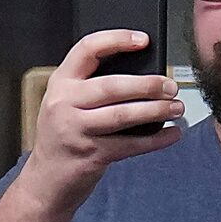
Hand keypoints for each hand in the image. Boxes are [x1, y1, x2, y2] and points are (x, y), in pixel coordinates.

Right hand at [18, 30, 182, 215]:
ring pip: (123, 115)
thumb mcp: (65, 104)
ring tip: (176, 107)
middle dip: (147, 85)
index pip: (87, 49)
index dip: (117, 40)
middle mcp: (64, 104)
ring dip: (156, 110)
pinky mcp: (90, 155)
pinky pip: (130, 144)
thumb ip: (91, 88)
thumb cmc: (63, 138)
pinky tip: (171, 134)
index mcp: (60, 83)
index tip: (143, 40)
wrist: (45, 181)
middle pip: (112, 86)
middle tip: (170, 86)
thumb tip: (143, 76)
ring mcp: (75, 130)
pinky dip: (156, 139)